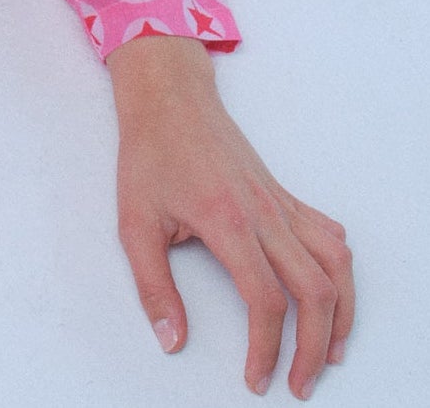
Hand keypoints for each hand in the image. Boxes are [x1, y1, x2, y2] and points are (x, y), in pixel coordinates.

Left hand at [108, 36, 353, 397]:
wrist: (168, 97)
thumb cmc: (150, 154)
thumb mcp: (134, 222)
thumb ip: (153, 286)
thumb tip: (172, 339)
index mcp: (228, 221)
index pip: (265, 300)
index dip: (266, 349)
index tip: (257, 379)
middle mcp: (264, 213)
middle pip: (315, 290)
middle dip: (314, 347)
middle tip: (300, 383)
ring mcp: (279, 202)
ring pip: (335, 264)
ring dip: (341, 312)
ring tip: (329, 349)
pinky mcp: (283, 195)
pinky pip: (327, 236)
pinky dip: (338, 271)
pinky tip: (329, 291)